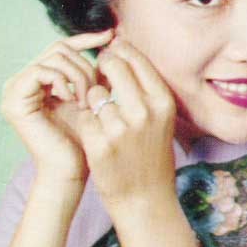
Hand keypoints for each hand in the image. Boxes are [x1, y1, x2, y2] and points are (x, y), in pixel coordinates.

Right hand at [0, 30, 112, 181]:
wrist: (71, 172)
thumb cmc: (86, 141)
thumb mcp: (94, 99)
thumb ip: (97, 74)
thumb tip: (112, 39)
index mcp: (40, 81)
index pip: (63, 48)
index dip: (86, 39)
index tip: (111, 36)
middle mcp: (23, 81)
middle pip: (60, 49)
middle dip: (85, 66)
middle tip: (97, 92)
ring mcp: (14, 90)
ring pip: (54, 57)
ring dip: (78, 76)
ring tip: (87, 101)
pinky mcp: (13, 100)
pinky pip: (42, 71)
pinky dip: (63, 82)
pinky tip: (73, 101)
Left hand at [74, 39, 176, 210]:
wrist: (145, 199)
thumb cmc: (151, 155)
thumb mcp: (160, 118)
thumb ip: (144, 87)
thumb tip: (119, 47)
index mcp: (162, 101)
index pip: (134, 58)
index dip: (117, 53)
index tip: (110, 58)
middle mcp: (144, 111)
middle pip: (112, 65)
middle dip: (101, 68)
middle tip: (99, 79)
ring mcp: (120, 128)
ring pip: (94, 92)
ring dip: (93, 101)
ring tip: (104, 120)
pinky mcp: (99, 144)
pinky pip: (84, 116)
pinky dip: (87, 123)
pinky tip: (97, 136)